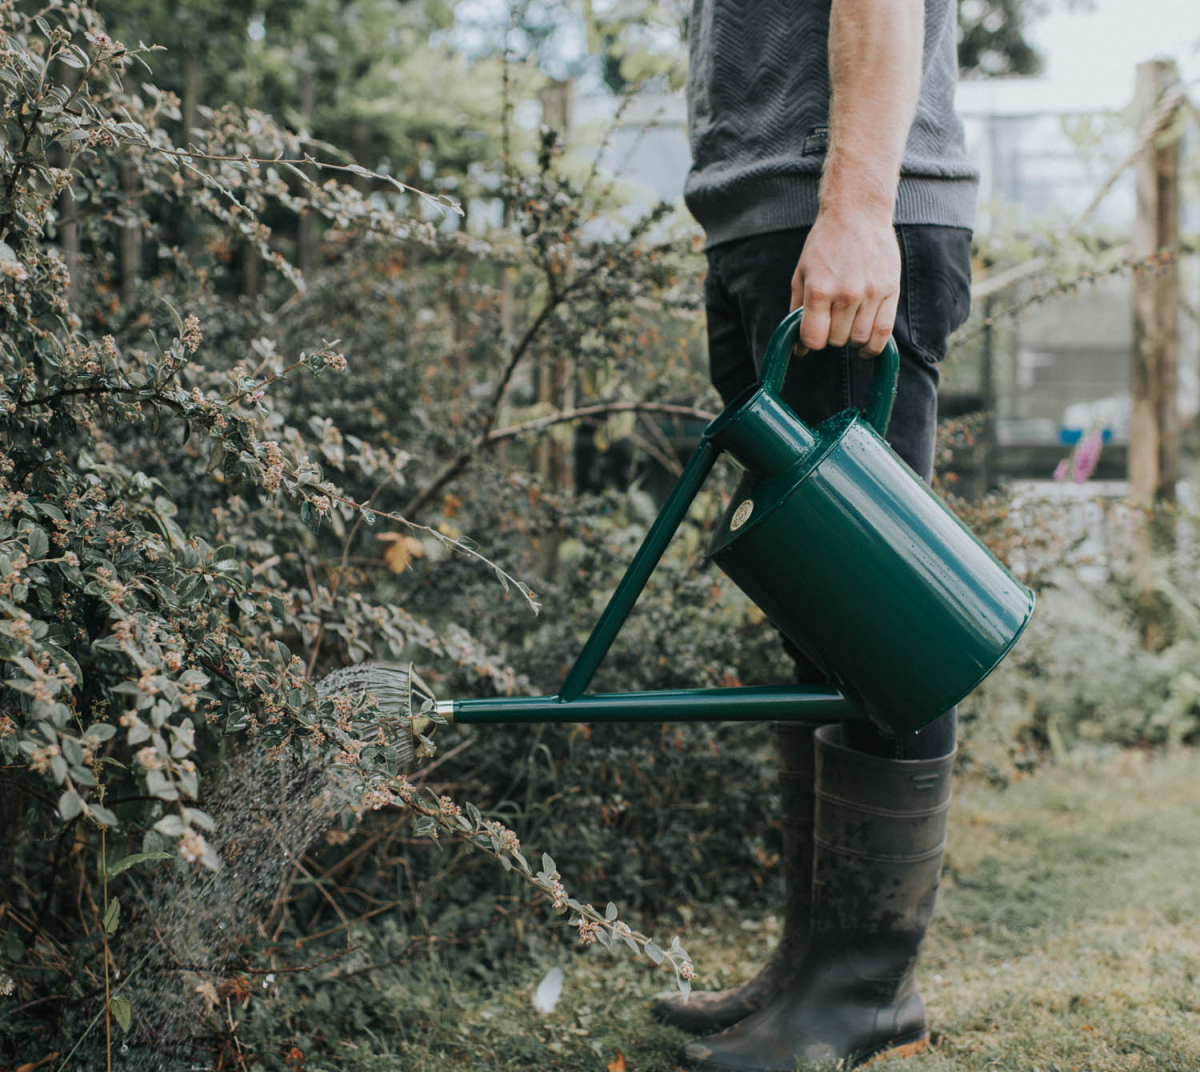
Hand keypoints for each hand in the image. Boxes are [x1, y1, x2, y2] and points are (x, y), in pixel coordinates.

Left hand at [789, 207, 899, 356]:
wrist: (857, 214)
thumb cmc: (824, 245)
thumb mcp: (801, 274)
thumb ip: (797, 312)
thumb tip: (798, 349)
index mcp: (819, 290)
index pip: (814, 339)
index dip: (811, 341)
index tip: (813, 333)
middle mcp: (846, 294)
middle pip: (836, 340)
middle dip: (831, 335)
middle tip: (832, 319)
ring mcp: (870, 293)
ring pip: (859, 339)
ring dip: (851, 339)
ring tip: (848, 324)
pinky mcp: (890, 291)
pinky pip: (883, 333)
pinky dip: (873, 346)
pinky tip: (866, 346)